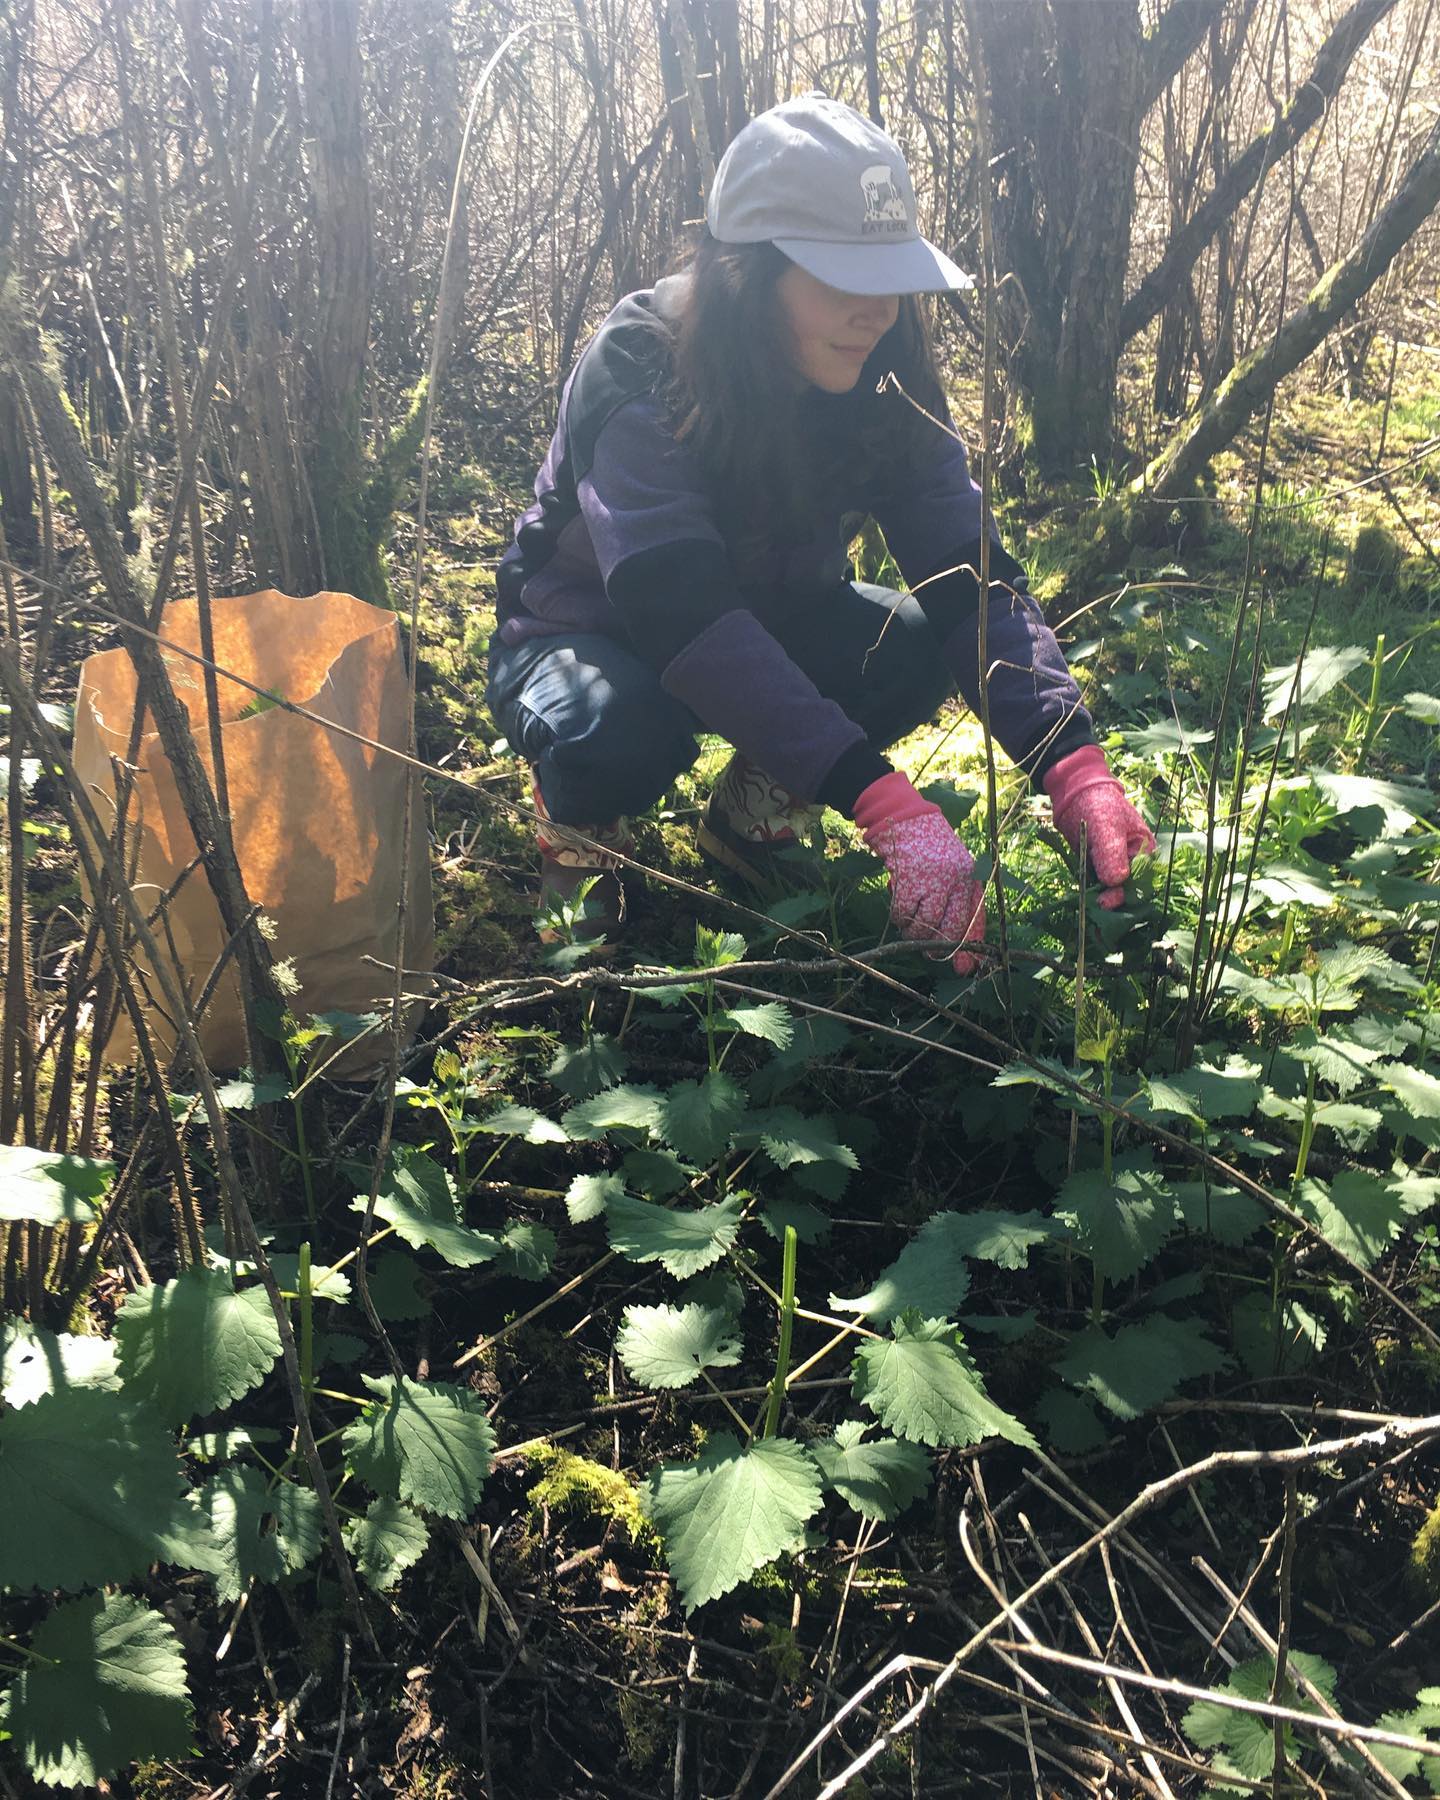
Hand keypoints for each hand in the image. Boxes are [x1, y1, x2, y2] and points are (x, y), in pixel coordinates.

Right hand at [852, 772, 987, 972]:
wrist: (905, 819)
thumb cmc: (929, 850)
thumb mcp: (951, 872)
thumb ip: (957, 904)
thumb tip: (960, 951)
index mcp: (970, 878)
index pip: (975, 920)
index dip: (970, 948)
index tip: (964, 969)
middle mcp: (957, 879)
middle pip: (951, 930)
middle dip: (938, 947)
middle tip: (929, 952)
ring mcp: (934, 879)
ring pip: (925, 926)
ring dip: (914, 932)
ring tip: (910, 923)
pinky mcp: (910, 879)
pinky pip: (903, 914)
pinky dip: (899, 918)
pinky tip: (900, 912)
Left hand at [1043, 745, 1154, 909]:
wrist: (1076, 795)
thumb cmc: (1099, 805)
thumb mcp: (1107, 827)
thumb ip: (1111, 853)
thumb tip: (1116, 881)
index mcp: (1145, 851)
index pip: (1143, 881)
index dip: (1128, 895)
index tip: (1108, 901)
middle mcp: (1132, 862)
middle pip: (1128, 892)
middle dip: (1114, 903)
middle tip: (1098, 909)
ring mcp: (1114, 867)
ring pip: (1111, 892)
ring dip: (1101, 901)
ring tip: (1090, 910)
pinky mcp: (1097, 869)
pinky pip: (1096, 887)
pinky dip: (1090, 893)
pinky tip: (1084, 900)